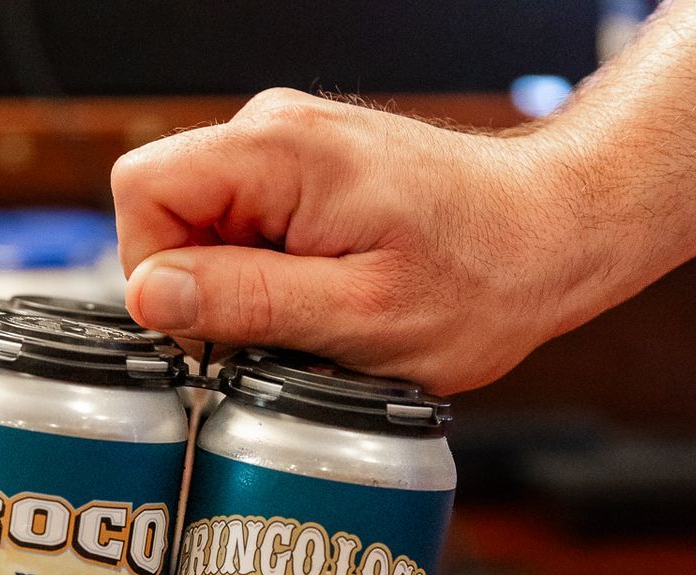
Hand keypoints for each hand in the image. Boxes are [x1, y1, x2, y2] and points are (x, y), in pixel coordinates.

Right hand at [114, 89, 624, 392]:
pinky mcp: (308, 170)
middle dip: (206, 285)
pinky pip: (245, 226)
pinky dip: (272, 271)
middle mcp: (273, 129)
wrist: (555, 231)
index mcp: (278, 151)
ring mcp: (290, 145)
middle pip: (166, 209)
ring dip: (243, 283)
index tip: (217, 323)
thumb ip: (246, 301)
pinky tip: (332, 287)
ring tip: (323, 305)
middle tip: (287, 324)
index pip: (141, 191)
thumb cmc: (484, 275)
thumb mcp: (359, 317)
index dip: (157, 271)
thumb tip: (150, 295)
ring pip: (204, 224)